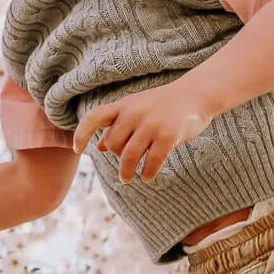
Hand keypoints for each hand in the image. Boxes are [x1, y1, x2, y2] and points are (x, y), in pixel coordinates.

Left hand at [74, 83, 211, 183]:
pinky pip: (152, 162)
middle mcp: (134, 113)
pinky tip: (148, 177)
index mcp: (124, 105)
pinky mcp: (168, 136)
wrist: (195, 95)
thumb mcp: (136, 109)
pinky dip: (147, 173)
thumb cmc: (163, 104)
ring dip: (126, 172)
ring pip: (129, 156)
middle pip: (112, 144)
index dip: (81, 134)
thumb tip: (96, 147)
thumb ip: (116, 126)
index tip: (78, 151)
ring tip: (127, 178)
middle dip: (116, 157)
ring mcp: (151, 125)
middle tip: (124, 165)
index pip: (93, 118)